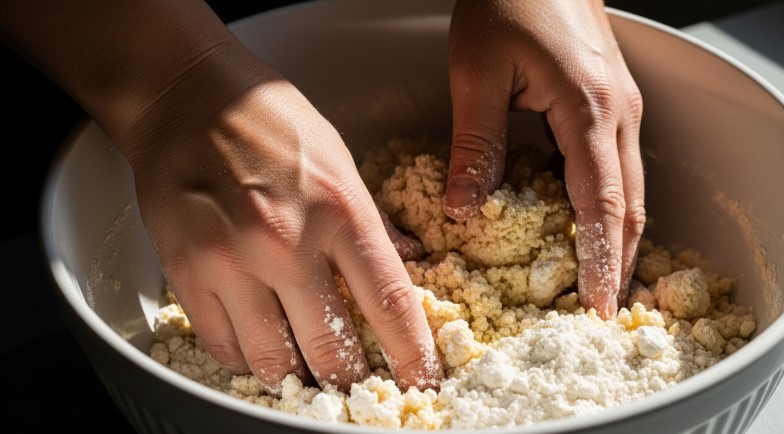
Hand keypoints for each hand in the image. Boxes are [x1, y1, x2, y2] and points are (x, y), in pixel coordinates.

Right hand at [118, 43, 441, 393]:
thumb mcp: (341, 161)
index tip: (421, 380)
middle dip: (352, 380)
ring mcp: (231, 261)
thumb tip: (406, 262)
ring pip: (273, 362)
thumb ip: (372, 223)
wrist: (184, 97)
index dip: (412, 356)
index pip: (389, 304)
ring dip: (296, 376)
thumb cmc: (267, 120)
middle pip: (332, 349)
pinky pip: (223, 347)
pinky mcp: (187, 273)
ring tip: (307, 372)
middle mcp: (287, 243)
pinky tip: (260, 348)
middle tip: (358, 384)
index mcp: (340, 211)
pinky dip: (247, 360)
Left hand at [444, 0, 644, 317]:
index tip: (595, 306)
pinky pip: (614, 163)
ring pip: (628, 186)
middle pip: (629, 204)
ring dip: (616, 235)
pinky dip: (605, 203)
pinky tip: (584, 222)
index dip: (601, 260)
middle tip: (600, 308)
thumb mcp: (478, 72)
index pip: (603, 204)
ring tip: (597, 278)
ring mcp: (619, 105)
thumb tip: (466, 209)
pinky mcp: (607, 100)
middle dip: (618, 260)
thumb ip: (476, 142)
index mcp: (589, 109)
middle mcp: (617, 112)